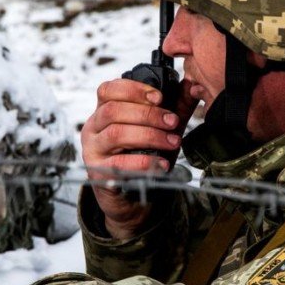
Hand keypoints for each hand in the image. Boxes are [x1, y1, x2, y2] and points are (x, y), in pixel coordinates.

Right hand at [81, 78, 196, 238]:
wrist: (130, 197)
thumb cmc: (141, 157)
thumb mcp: (156, 129)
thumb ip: (172, 108)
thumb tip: (191, 87)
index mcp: (103, 112)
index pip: (108, 90)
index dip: (133, 89)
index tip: (159, 97)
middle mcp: (93, 129)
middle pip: (113, 111)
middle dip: (148, 114)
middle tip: (172, 122)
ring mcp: (93, 151)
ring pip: (116, 134)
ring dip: (149, 136)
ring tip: (171, 141)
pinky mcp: (98, 173)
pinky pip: (119, 163)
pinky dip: (144, 162)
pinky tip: (162, 164)